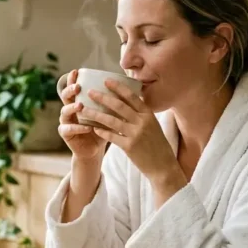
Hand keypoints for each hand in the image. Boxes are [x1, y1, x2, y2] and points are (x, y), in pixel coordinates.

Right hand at [58, 69, 107, 161]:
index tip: (77, 71)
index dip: (72, 79)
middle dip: (70, 90)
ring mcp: (65, 121)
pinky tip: (87, 127)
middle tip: (78, 87)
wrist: (94, 149)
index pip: (73, 88)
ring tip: (80, 105)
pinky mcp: (66, 134)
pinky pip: (68, 129)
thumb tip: (131, 89)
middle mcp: (70, 109)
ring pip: (65, 111)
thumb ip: (112, 103)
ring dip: (72, 108)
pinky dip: (78, 128)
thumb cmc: (102, 130)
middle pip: (65, 96)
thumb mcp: (107, 114)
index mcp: (78, 101)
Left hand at [82, 79, 186, 195]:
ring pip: (111, 120)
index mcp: (149, 114)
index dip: (118, 87)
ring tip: (84, 109)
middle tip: (90, 92)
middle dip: (103, 97)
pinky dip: (102, 131)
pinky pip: (112, 136)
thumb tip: (128, 102)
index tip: (106, 80)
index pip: (132, 96)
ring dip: (96, 114)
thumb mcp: (153, 126)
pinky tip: (93, 127)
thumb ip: (142, 115)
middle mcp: (143, 122)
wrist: (164, 167)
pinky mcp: (130, 147)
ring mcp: (136, 134)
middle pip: (119, 105)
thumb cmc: (158, 146)